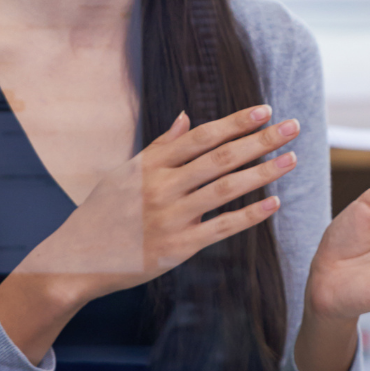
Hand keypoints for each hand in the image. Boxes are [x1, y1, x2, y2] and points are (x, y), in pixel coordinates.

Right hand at [0, 105, 301, 361]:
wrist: (77, 260)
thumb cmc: (103, 214)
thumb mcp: (124, 174)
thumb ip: (159, 148)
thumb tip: (185, 117)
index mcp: (149, 165)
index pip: (201, 137)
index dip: (235, 123)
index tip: (264, 110)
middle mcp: (161, 188)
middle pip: (219, 158)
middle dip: (260, 140)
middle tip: (293, 127)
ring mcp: (170, 218)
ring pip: (225, 189)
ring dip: (262, 173)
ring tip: (291, 159)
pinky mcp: (178, 248)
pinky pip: (221, 228)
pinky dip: (249, 215)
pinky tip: (274, 203)